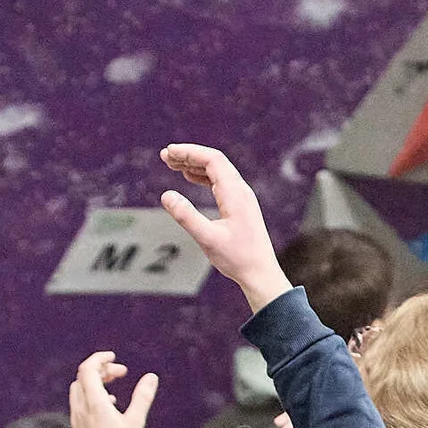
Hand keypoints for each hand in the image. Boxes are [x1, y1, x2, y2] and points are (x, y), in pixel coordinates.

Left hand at [68, 351, 157, 427]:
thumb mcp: (136, 423)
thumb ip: (143, 397)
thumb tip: (151, 377)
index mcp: (94, 403)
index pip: (88, 369)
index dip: (100, 358)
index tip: (114, 357)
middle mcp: (81, 408)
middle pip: (83, 376)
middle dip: (101, 369)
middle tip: (121, 372)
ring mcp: (78, 418)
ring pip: (79, 388)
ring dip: (95, 381)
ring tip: (114, 385)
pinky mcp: (78, 427)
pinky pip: (80, 401)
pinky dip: (91, 394)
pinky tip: (107, 404)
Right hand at [158, 144, 289, 312]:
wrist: (261, 275)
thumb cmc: (238, 259)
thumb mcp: (207, 239)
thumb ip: (186, 216)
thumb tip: (166, 195)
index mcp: (235, 194)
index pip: (212, 160)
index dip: (189, 152)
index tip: (168, 153)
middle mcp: (242, 191)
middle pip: (215, 161)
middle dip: (189, 155)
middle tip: (166, 156)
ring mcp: (243, 198)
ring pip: (218, 171)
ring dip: (195, 165)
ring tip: (173, 165)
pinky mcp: (241, 206)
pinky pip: (221, 182)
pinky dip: (203, 176)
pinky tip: (190, 178)